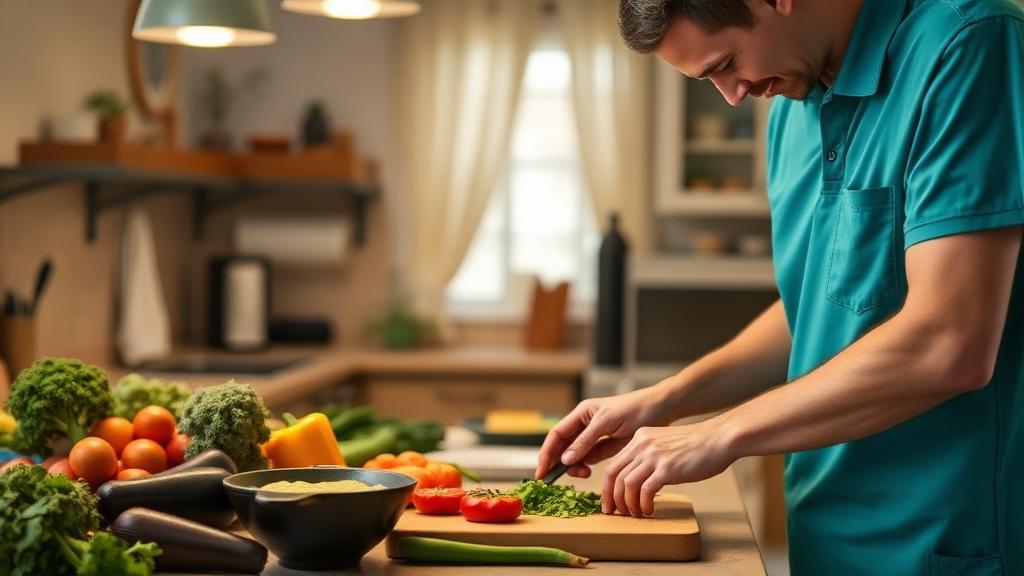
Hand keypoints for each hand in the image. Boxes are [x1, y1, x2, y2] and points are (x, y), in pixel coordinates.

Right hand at [535, 385, 675, 479]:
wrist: (661, 409)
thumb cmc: (634, 409)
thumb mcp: (607, 423)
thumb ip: (585, 441)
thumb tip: (565, 459)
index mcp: (582, 413)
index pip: (557, 434)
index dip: (546, 452)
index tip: (541, 471)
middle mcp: (585, 424)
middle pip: (563, 446)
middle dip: (557, 463)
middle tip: (554, 480)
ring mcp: (595, 436)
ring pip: (575, 455)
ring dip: (573, 466)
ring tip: (583, 474)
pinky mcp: (606, 446)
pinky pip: (589, 459)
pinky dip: (585, 467)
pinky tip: (587, 473)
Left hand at [602, 420, 735, 516]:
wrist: (719, 438)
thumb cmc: (697, 445)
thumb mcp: (665, 444)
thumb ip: (649, 456)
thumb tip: (638, 480)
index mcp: (640, 439)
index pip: (613, 464)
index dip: (608, 486)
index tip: (610, 501)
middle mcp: (643, 445)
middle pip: (613, 474)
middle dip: (611, 497)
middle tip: (614, 512)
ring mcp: (654, 456)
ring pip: (626, 484)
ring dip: (628, 504)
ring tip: (636, 513)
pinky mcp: (667, 468)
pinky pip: (646, 491)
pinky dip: (644, 504)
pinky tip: (650, 510)